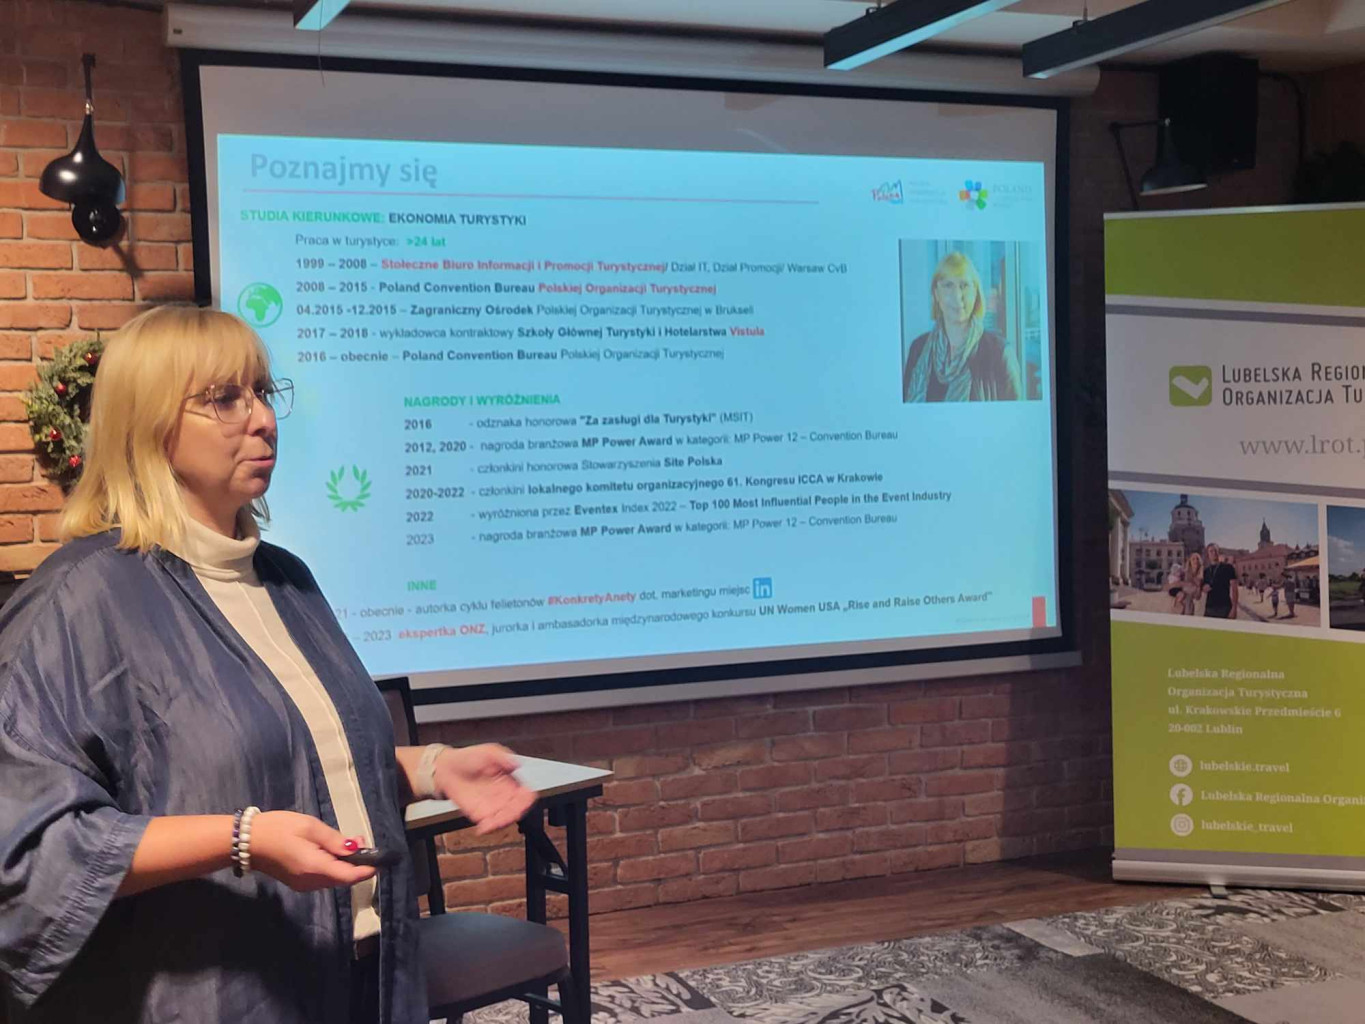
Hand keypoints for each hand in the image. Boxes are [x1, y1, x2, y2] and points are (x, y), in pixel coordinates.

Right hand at [248, 811, 376, 891]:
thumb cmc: (279, 828)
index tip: (381, 858)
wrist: (246, 841)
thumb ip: (334, 840)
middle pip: (343, 879)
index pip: (350, 876)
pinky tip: (332, 851)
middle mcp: (311, 882)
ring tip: (348, 842)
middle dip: (357, 864)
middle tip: (361, 841)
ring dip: (345, 865)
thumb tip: (356, 848)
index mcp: (316, 868)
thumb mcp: (310, 827)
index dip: (368, 869)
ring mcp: (303, 885)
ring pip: (334, 879)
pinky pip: (323, 878)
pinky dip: (333, 867)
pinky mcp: (298, 882)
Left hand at [432, 744, 536, 833]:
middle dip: (516, 813)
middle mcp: (504, 796)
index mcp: (510, 781)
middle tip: (510, 812)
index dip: (528, 798)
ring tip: (495, 822)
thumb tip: (516, 764)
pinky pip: (489, 825)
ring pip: (505, 820)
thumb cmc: (468, 758)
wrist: (446, 768)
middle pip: (518, 810)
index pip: (526, 795)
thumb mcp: (488, 751)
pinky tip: (484, 827)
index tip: (524, 799)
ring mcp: (492, 806)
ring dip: (503, 823)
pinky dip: (488, 829)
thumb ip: (503, 757)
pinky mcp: (480, 814)